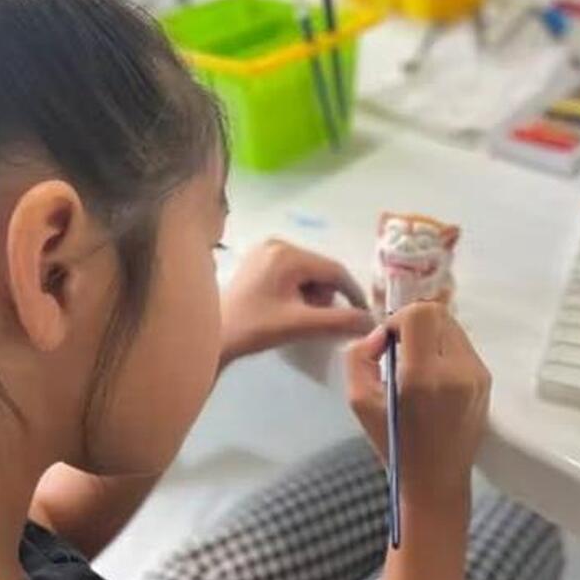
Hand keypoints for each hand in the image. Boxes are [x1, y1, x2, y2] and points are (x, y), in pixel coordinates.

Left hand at [220, 240, 373, 366]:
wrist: (209, 336)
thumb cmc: (252, 328)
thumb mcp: (299, 325)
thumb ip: (339, 321)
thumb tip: (371, 322)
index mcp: (287, 253)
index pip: (334, 270)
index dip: (353, 293)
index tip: (363, 315)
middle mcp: (277, 243)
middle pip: (321, 270)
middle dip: (325, 296)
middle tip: (315, 320)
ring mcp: (266, 251)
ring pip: (308, 273)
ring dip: (312, 296)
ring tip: (297, 317)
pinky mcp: (258, 262)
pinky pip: (293, 274)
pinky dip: (298, 292)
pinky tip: (286, 309)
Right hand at [346, 302, 491, 509]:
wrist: (437, 481)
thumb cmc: (395, 445)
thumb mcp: (359, 403)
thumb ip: (359, 357)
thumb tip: (381, 335)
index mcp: (425, 377)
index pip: (421, 314)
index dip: (398, 319)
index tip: (387, 343)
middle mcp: (458, 371)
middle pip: (438, 314)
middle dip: (413, 324)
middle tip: (399, 351)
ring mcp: (477, 375)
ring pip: (452, 326)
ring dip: (429, 335)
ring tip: (416, 364)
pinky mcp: (486, 380)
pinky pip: (462, 345)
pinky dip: (443, 349)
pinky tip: (433, 376)